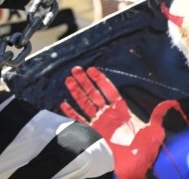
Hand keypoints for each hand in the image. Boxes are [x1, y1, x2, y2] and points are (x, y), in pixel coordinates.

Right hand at [60, 66, 179, 178]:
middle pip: (93, 94)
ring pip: (84, 104)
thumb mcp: (153, 130)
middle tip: (75, 70)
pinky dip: (70, 112)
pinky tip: (64, 103)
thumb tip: (168, 103)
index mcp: (121, 111)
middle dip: (84, 82)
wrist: (134, 164)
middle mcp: (108, 115)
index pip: (109, 91)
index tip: (91, 69)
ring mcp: (98, 123)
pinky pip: (78, 120)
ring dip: (76, 92)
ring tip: (68, 80)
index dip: (100, 80)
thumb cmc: (144, 147)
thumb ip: (157, 115)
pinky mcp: (91, 133)